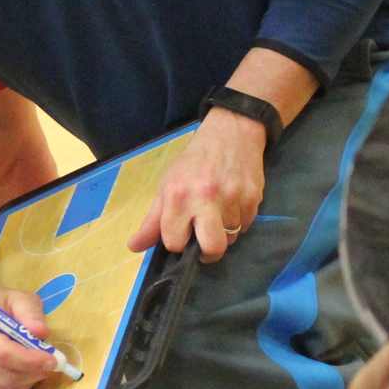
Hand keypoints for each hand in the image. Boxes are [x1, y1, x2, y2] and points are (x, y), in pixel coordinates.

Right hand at [0, 247, 59, 388]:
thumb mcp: (16, 297)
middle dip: (34, 373)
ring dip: (28, 382)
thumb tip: (42, 332)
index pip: (2, 353)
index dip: (30, 360)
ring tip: (37, 367)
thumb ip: (30, 312)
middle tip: (52, 365)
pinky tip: (21, 374)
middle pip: (5, 376)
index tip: (54, 360)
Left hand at [129, 110, 265, 262]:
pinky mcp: (253, 198)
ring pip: (232, 238)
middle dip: (208, 254)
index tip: (181, 234)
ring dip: (224, 232)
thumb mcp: (167, 186)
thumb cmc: (193, 163)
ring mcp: (233, 198)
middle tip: (205, 244)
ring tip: (219, 213)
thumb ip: (153, 220)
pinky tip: (232, 204)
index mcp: (179, 197)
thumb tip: (134, 247)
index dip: (177, 243)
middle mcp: (206, 199)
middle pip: (212, 248)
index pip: (175, 242)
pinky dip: (238, 221)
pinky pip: (246, 224)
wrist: (230, 134)